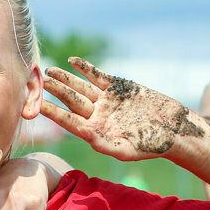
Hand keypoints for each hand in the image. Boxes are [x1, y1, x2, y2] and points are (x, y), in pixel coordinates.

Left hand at [40, 57, 205, 161]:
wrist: (174, 129)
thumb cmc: (151, 146)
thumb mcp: (126, 149)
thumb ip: (102, 143)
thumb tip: (81, 132)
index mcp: (96, 131)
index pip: (68, 121)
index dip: (52, 112)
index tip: (36, 105)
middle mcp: (98, 115)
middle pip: (71, 101)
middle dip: (54, 91)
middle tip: (36, 81)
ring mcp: (107, 100)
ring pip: (81, 87)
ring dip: (65, 78)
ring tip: (48, 70)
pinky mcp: (119, 87)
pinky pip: (98, 76)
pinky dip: (86, 68)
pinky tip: (72, 61)